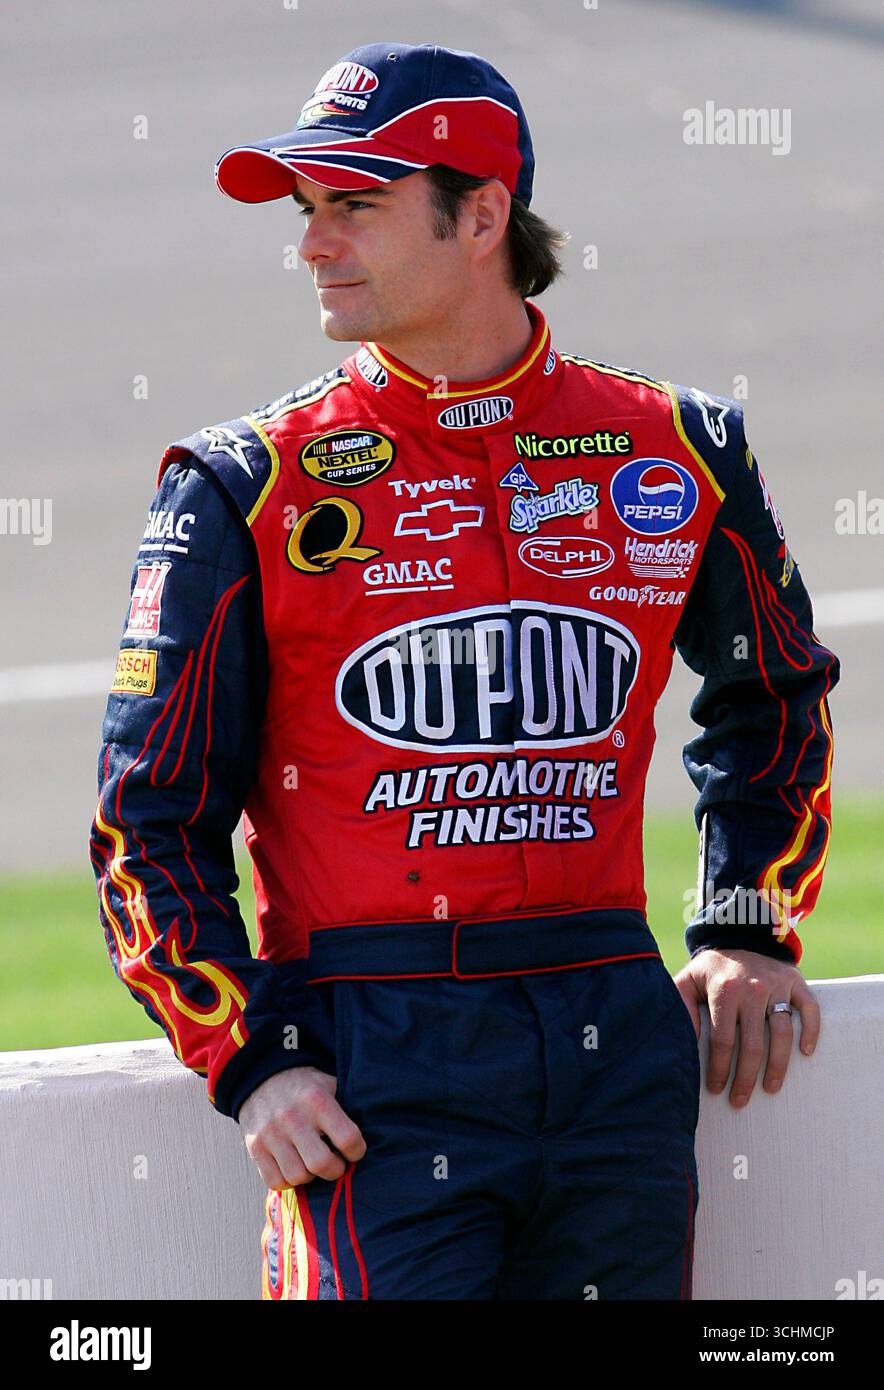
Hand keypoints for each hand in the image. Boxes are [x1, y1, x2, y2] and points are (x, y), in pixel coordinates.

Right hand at [239, 1066, 366, 1189]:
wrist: (259, 1078)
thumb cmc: (304, 1087)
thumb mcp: (328, 1084)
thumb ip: (347, 1106)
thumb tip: (376, 1128)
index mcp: (317, 1099)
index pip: (348, 1138)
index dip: (357, 1151)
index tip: (354, 1150)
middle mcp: (293, 1117)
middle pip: (322, 1164)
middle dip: (334, 1170)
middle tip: (335, 1163)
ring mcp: (271, 1134)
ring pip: (298, 1176)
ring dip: (310, 1176)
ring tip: (312, 1162)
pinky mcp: (255, 1147)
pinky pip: (275, 1181)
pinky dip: (288, 1181)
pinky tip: (294, 1167)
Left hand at [674, 948, 819, 1107]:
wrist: (738, 935)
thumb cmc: (710, 969)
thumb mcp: (686, 981)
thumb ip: (681, 1008)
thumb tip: (683, 1043)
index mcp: (724, 991)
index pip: (722, 1040)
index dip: (720, 1069)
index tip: (716, 1089)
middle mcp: (752, 988)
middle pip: (752, 1044)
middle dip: (746, 1078)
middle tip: (740, 1100)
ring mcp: (777, 984)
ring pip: (782, 1033)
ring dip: (778, 1065)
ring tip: (770, 1088)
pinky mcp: (795, 981)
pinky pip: (810, 1009)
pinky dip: (811, 1031)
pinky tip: (805, 1053)